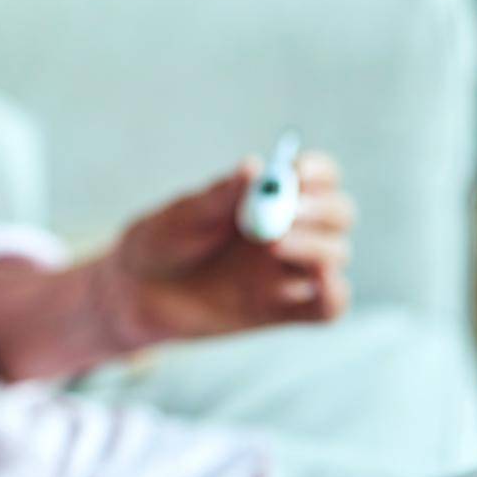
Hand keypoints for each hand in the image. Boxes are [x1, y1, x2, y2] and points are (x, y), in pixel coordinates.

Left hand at [99, 152, 355, 348]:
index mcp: (269, 197)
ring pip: (336, 254)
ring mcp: (289, 271)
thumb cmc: (162, 242)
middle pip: (339, 213)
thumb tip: (255, 165)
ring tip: (271, 243)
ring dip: (317, 246)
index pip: (318, 176)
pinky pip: (328, 307)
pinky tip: (316, 280)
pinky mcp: (284, 310)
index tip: (298, 171)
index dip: (318, 171)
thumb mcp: (184, 215)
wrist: (137, 292)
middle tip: (289, 213)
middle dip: (321, 209)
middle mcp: (290, 230)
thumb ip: (220, 196)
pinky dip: (333, 295)